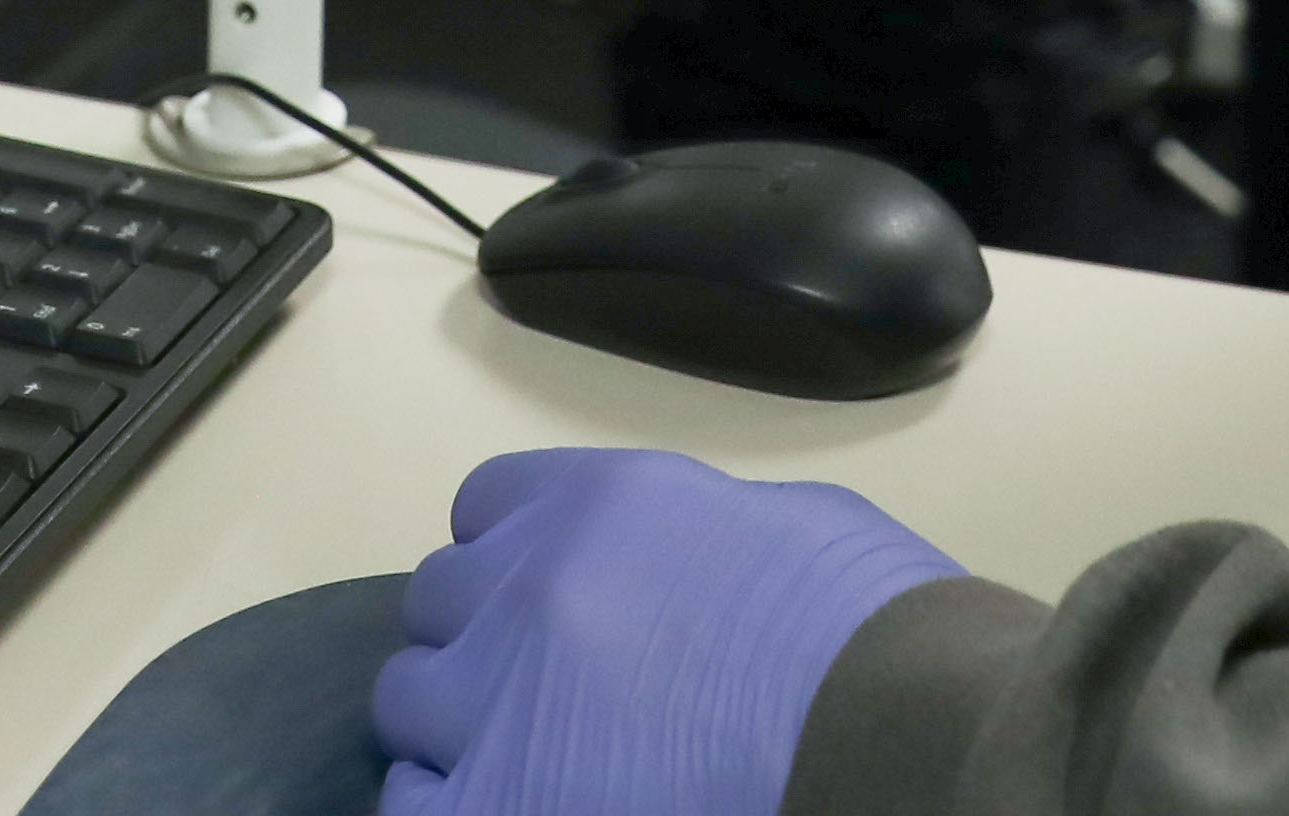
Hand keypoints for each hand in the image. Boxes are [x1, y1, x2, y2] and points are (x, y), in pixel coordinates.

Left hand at [376, 448, 963, 815]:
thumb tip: (665, 583)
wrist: (881, 726)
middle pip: (439, 601)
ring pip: (408, 702)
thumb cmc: (865, 628)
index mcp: (594, 503)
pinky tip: (501, 804)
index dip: (516, 557)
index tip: (554, 602)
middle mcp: (521, 587)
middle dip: (484, 640)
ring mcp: (493, 704)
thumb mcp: (774, 528)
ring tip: (532, 761)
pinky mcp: (489, 806)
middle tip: (553, 692)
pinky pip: (410, 803)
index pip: (486, 507)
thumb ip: (678, 545)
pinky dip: (442, 802)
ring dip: (459, 726)